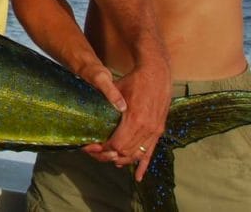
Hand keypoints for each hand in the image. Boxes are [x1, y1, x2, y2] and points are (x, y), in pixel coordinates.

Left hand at [84, 60, 169, 181]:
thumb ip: (106, 102)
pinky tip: (137, 176)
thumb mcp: (116, 89)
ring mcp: (154, 131)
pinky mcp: (158, 131)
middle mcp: (147, 128)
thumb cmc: (134, 80)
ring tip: (110, 159)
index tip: (94, 146)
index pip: (117, 145)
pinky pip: (151, 153)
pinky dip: (143, 166)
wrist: (156, 74)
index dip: (104, 149)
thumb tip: (92, 114)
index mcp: (135, 119)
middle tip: (97, 153)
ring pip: (136, 155)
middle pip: (125, 153)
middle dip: (109, 155)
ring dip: (122, 160)